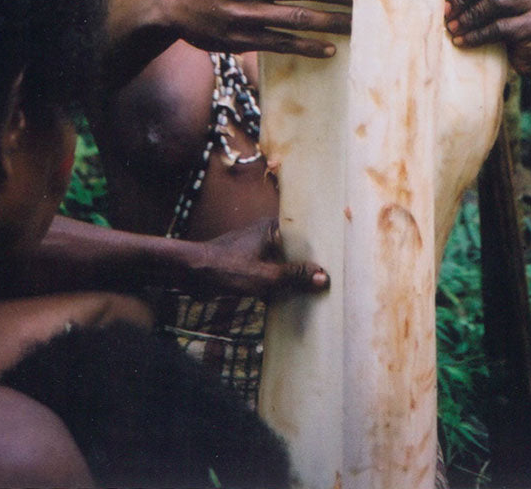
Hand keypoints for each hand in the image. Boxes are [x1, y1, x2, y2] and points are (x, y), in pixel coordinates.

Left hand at [186, 218, 329, 299]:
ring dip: (296, 278)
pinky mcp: (250, 266)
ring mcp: (259, 250)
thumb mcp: (263, 276)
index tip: (340, 259)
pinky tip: (294, 302)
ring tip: (319, 292)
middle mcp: (268, 234)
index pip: (305, 233)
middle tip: (334, 279)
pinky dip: (282, 285)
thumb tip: (324, 277)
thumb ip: (293, 276)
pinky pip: (273, 274)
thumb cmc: (225, 269)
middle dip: (311, 264)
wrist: (190, 274)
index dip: (322, 245)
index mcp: (273, 227)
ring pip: (285, 263)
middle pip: (297, 250)